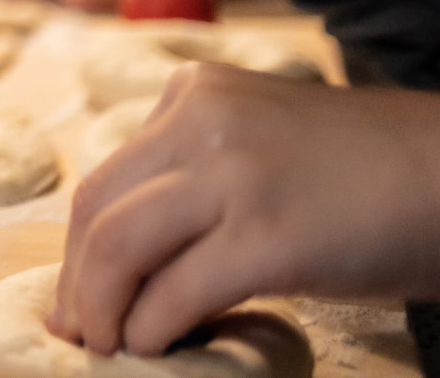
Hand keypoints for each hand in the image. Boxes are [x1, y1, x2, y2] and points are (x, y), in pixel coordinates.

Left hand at [54, 65, 439, 355]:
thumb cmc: (364, 176)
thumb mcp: (258, 145)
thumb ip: (196, 176)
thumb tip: (130, 257)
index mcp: (192, 93)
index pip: (106, 176)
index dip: (78, 245)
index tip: (75, 294)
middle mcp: (200, 119)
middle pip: (96, 207)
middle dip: (77, 279)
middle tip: (76, 331)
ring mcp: (232, 174)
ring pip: (119, 243)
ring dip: (100, 306)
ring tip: (107, 346)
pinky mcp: (269, 236)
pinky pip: (179, 288)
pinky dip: (153, 326)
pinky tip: (156, 346)